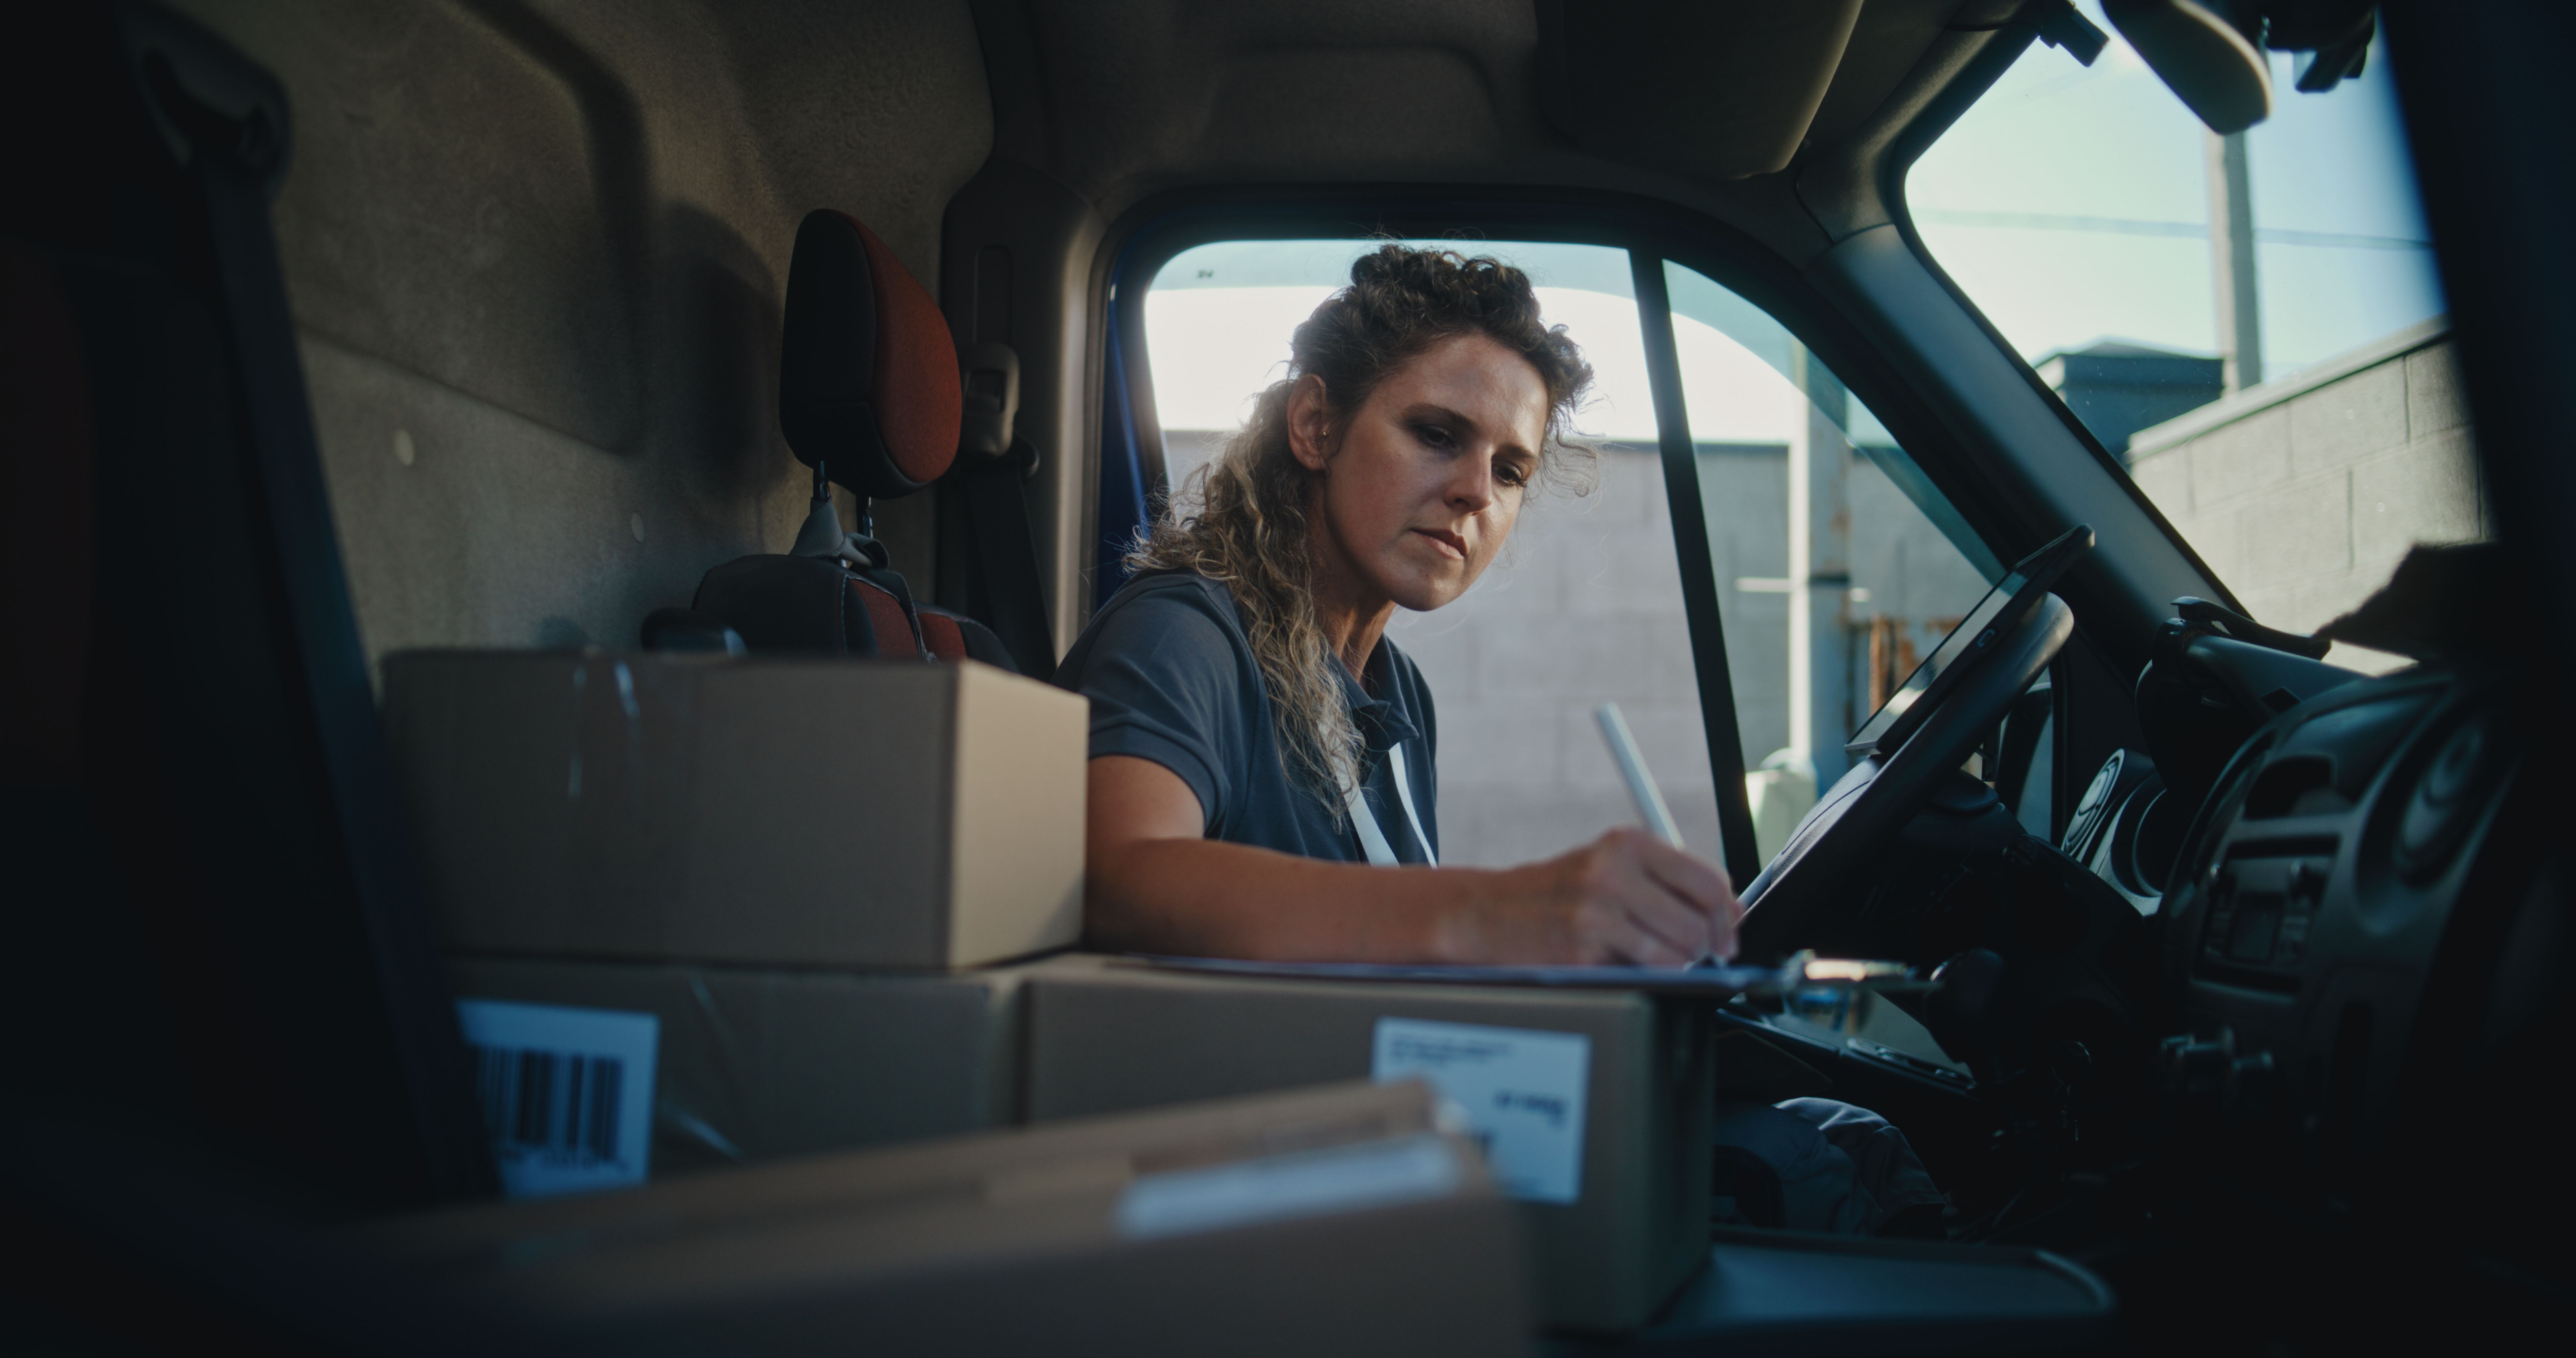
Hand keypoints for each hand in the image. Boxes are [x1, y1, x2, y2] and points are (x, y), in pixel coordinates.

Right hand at [1443, 828, 1741, 965]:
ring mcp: (1597, 911)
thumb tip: (1727, 914)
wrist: (1488, 912)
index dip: (1726, 916)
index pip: (1708, 881)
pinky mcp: (1583, 949)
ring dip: (1671, 965)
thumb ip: (1666, 882)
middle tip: (1687, 953)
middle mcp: (1614, 871)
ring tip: (1642, 954)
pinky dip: (1636, 974)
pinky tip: (1611, 959)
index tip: (1726, 936)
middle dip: (1701, 948)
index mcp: (1629, 843)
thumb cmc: (1557, 893)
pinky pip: (1640, 973)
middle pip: (1698, 923)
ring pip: (1675, 954)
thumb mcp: (1610, 867)